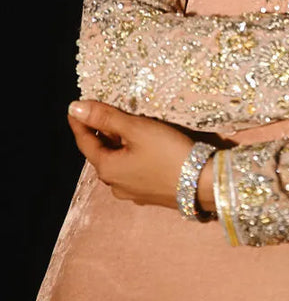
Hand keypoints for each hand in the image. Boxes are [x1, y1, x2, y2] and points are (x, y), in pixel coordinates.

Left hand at [67, 100, 195, 208]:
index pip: (84, 142)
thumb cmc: (168, 153)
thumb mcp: (137, 129)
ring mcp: (133, 192)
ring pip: (118, 163)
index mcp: (107, 169)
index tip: (74, 107)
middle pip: (101, 153)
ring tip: (124, 126)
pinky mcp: (150, 194)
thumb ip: (106, 117)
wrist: (203, 184)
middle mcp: (115, 185)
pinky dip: (131, 156)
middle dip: (100, 133)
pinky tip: (143, 147)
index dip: (79, 123)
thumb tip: (74, 107)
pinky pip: (132, 171)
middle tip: (102, 112)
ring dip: (117, 145)